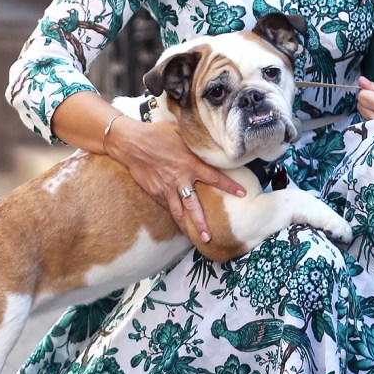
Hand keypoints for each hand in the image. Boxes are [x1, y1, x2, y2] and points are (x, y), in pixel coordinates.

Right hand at [105, 117, 245, 243]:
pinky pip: (167, 206)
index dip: (229, 186)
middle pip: (194, 205)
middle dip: (203, 222)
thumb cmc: (157, 134)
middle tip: (210, 237)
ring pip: (179, 212)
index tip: (242, 194)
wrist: (131, 143)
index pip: (215, 177)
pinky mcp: (155, 192)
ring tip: (196, 239)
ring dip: (188, 226)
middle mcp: (180, 179)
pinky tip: (181, 223)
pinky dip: (175, 215)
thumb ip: (196, 143)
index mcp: (190, 163)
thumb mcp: (180, 134)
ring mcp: (166, 188)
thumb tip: (210, 141)